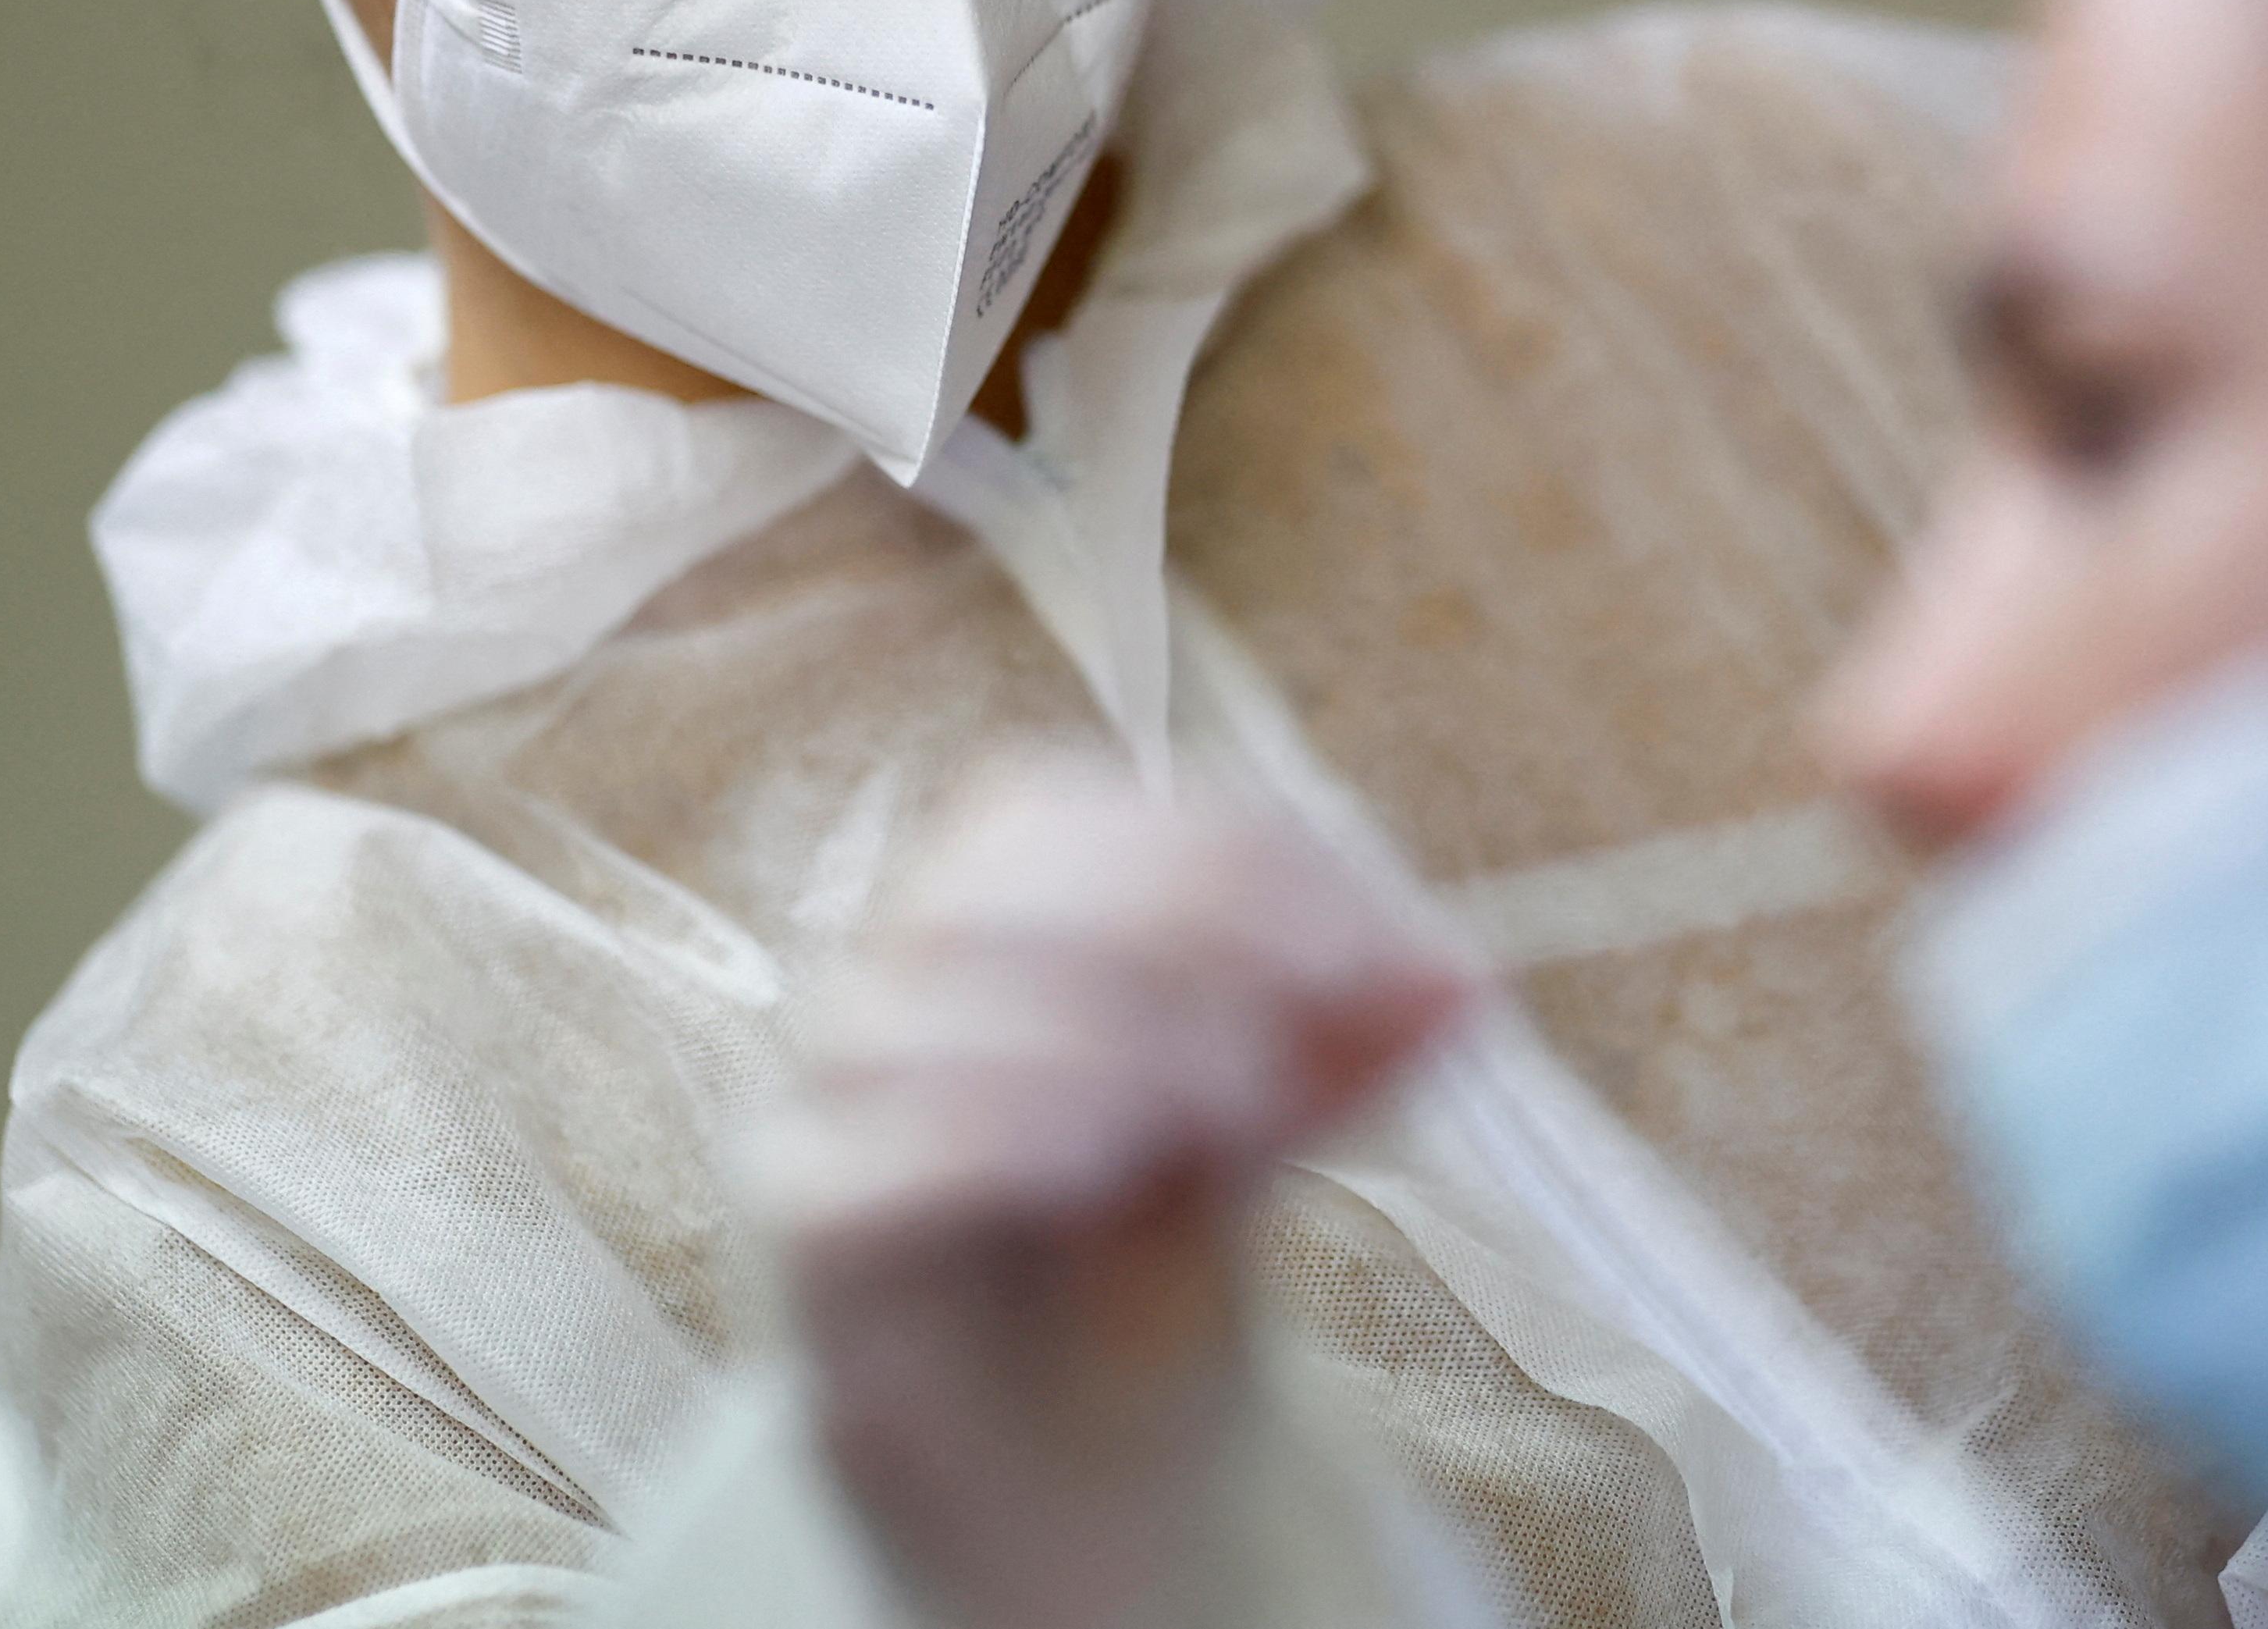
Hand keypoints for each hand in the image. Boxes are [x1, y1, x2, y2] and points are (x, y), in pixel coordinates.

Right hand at [758, 756, 1474, 1627]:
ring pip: (912, 1007)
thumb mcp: (1267, 1128)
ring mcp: (824, 1102)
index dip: (1221, 852)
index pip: (1058, 807)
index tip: (1373, 947)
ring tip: (1229, 1102)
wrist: (1069, 1460)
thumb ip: (1345, 1048)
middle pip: (981, 883)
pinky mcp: (805, 1235)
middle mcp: (886, 979)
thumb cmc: (1147, 1252)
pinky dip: (985, 1134)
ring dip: (1094, 1028)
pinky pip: (856, 1157)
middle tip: (1310, 1011)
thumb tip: (1462, 983)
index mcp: (987, 909)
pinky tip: (1098, 1162)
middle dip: (1170, 923)